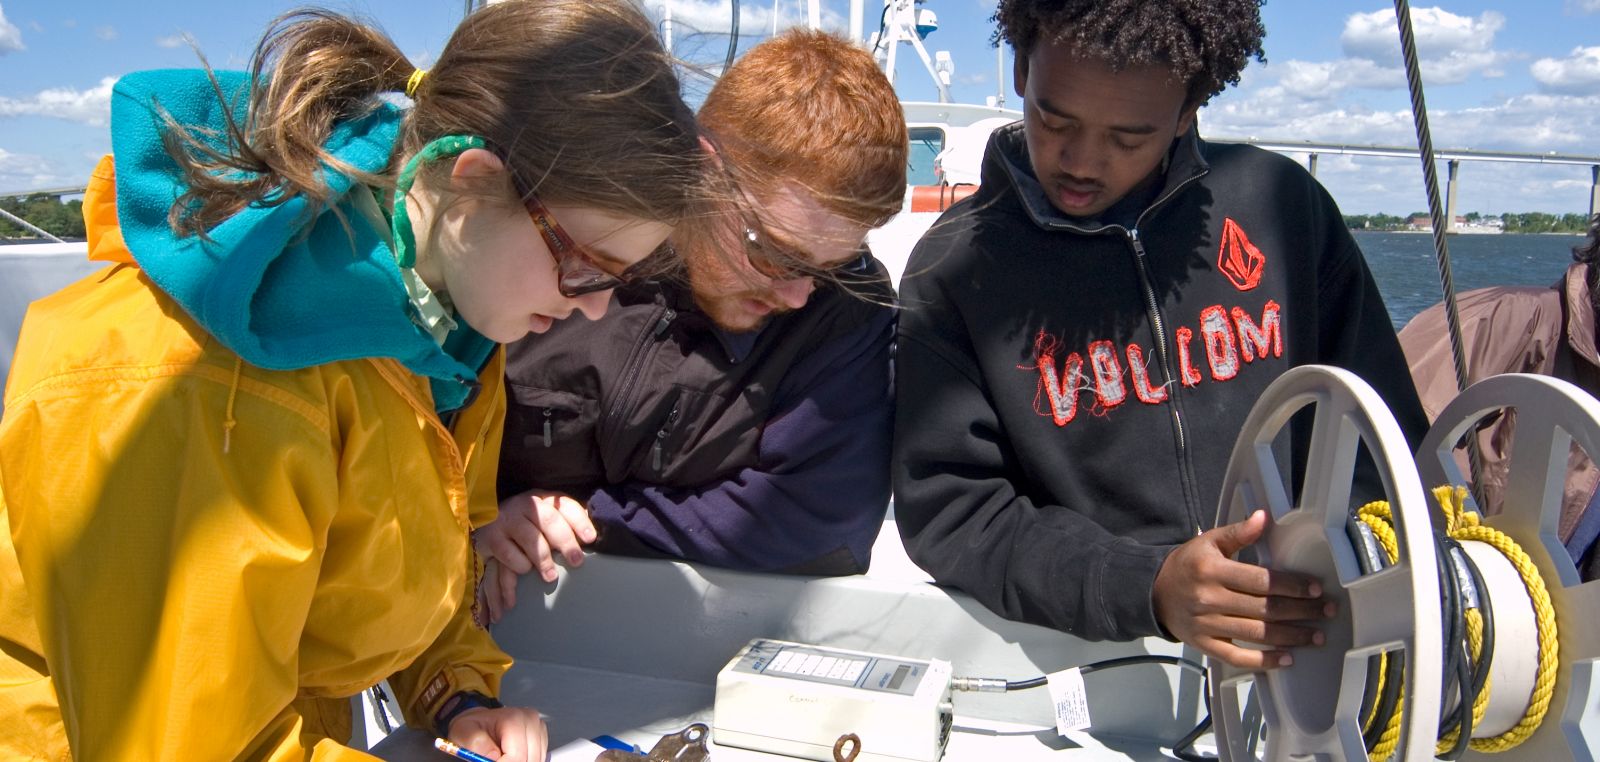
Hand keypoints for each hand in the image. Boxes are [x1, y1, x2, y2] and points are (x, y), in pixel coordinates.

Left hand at [446, 705, 547, 761]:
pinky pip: (538, 759)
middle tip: (493, 759)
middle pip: (528, 759)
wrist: (480, 724)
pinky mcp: (541, 738)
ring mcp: (538, 729)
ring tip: (501, 756)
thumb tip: (493, 756)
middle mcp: (530, 720)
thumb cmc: (473, 727)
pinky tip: (511, 757)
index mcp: (513, 718)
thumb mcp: (464, 731)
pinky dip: (524, 761)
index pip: (516, 756)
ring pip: (535, 760)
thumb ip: (476, 742)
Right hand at [478, 489, 594, 582]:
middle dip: (566, 542)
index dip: (580, 521)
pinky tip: (524, 571)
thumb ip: (566, 523)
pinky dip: (520, 565)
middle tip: (576, 562)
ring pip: (531, 539)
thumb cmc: (526, 525)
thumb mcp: (545, 519)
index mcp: (543, 499)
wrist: (485, 524)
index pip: (565, 505)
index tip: (591, 539)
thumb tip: (591, 536)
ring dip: (543, 560)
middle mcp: (525, 504)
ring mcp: (507, 519)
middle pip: (550, 521)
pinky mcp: (491, 537)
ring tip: (551, 577)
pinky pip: (509, 554)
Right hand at [1152, 510, 1335, 669]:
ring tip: (1316, 636)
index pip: (1260, 580)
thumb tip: (1264, 517)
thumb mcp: (1208, 542)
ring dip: (1291, 636)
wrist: (1153, 592)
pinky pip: (1237, 657)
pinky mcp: (1204, 645)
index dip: (1291, 586)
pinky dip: (1263, 661)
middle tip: (1326, 611)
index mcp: (1213, 570)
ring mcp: (1207, 625)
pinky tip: (1285, 658)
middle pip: (1264, 608)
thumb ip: (1238, 532)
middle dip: (1301, 611)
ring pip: (1256, 634)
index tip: (1315, 589)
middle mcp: (1209, 598)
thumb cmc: (1187, 565)